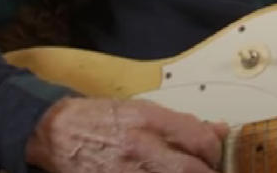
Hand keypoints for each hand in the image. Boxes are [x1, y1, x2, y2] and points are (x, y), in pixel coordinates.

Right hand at [25, 97, 229, 171]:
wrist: (57, 132)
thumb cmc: (102, 119)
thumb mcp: (144, 110)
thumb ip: (183, 122)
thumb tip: (219, 130)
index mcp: (150, 120)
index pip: (199, 139)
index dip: (215, 152)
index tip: (215, 156)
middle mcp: (139, 146)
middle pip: (189, 169)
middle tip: (210, 172)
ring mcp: (125, 171)